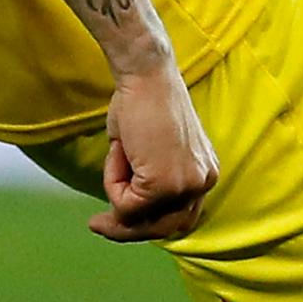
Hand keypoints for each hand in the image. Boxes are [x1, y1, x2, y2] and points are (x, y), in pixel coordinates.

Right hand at [90, 61, 218, 242]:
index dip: (147, 223)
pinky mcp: (164, 185)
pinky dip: (112, 180)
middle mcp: (204, 182)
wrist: (145, 73)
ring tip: (116, 156)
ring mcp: (187, 185)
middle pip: (165, 228)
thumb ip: (148, 183)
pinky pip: (126, 204)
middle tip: (96, 224)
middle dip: (128, 227)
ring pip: (141, 219)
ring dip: (118, 196)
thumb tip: (128, 214)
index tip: (115, 221)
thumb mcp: (150, 152)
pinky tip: (120, 148)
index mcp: (206, 173)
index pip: (179, 218)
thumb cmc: (142, 102)